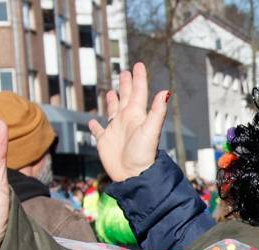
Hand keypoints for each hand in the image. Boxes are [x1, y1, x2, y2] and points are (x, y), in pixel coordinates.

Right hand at [87, 63, 168, 182]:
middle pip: (126, 98)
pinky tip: (92, 121)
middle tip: (125, 72)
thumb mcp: (151, 130)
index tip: (138, 65)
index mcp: (137, 116)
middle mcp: (126, 121)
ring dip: (112, 101)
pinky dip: (95, 125)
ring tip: (112, 92)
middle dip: (126, 85)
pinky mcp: (105, 141)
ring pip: (113, 111)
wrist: (133, 175)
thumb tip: (166, 91)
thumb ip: (157, 111)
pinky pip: (98, 130)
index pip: (138, 92)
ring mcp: (116, 130)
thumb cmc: (143, 154)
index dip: (138, 78)